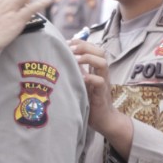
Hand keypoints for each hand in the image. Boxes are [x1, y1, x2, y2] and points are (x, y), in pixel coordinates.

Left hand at [70, 39, 133, 156]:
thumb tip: (59, 58)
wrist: (103, 119)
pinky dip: (91, 78)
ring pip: (103, 63)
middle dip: (84, 46)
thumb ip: (75, 70)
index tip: (66, 43)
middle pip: (100, 51)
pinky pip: (100, 81)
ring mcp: (103, 82)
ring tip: (75, 59)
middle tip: (70, 49)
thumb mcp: (80, 82)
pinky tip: (81, 77)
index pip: (92, 47)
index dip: (80, 42)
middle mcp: (101, 72)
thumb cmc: (88, 99)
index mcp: (96, 68)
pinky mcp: (101, 94)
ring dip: (88, 58)